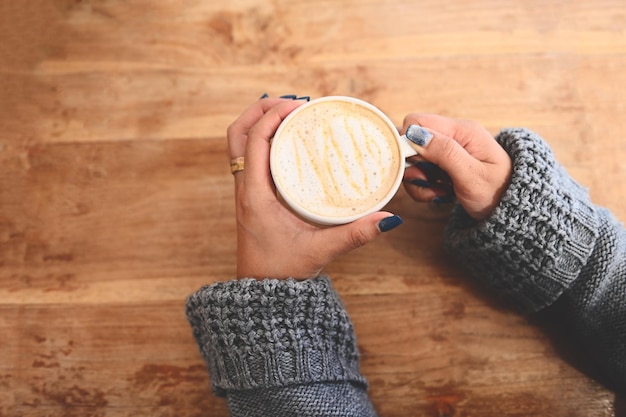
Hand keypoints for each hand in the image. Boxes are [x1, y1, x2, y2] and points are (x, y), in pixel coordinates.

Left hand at [228, 97, 402, 278]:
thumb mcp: (321, 250)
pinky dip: (263, 140)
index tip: (298, 105)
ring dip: (259, 123)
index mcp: (255, 195)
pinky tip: (287, 141)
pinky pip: (249, 157)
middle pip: (238, 134)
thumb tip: (388, 220)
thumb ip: (355, 234)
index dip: (272, 116)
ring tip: (288, 113)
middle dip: (260, 111)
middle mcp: (244, 189)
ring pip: (239, 145)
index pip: (254, 142)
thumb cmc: (283, 271)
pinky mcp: (251, 197)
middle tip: (292, 102)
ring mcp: (245, 192)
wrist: (263, 292)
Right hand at [401, 114, 512, 219]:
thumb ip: (444, 152)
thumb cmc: (498, 192)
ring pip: (414, 160)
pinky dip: (425, 186)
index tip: (418, 168)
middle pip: (411, 141)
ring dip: (419, 180)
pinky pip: (421, 172)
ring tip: (438, 192)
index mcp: (461, 130)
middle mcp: (452, 135)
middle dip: (414, 167)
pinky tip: (440, 193)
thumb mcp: (472, 175)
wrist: (511, 209)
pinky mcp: (444, 164)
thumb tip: (414, 134)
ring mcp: (448, 150)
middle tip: (430, 183)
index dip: (408, 143)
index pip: (416, 122)